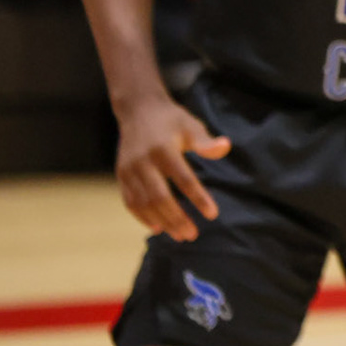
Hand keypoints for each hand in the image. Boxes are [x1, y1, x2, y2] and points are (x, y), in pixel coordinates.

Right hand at [114, 96, 231, 240]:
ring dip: (161, 222)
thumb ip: (205, 141)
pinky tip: (157, 227)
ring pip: (144, 203)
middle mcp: (143, 162)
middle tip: (192, 235)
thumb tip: (225, 147)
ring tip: (179, 235)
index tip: (212, 214)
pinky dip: (142, 217)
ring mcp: (129, 170)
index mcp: (163, 149)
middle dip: (177, 218)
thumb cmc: (171, 120)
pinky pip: (130, 202)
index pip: (183, 179)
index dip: (198, 198)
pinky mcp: (121, 175)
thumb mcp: (190, 125)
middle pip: (160, 197)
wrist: (139, 110)